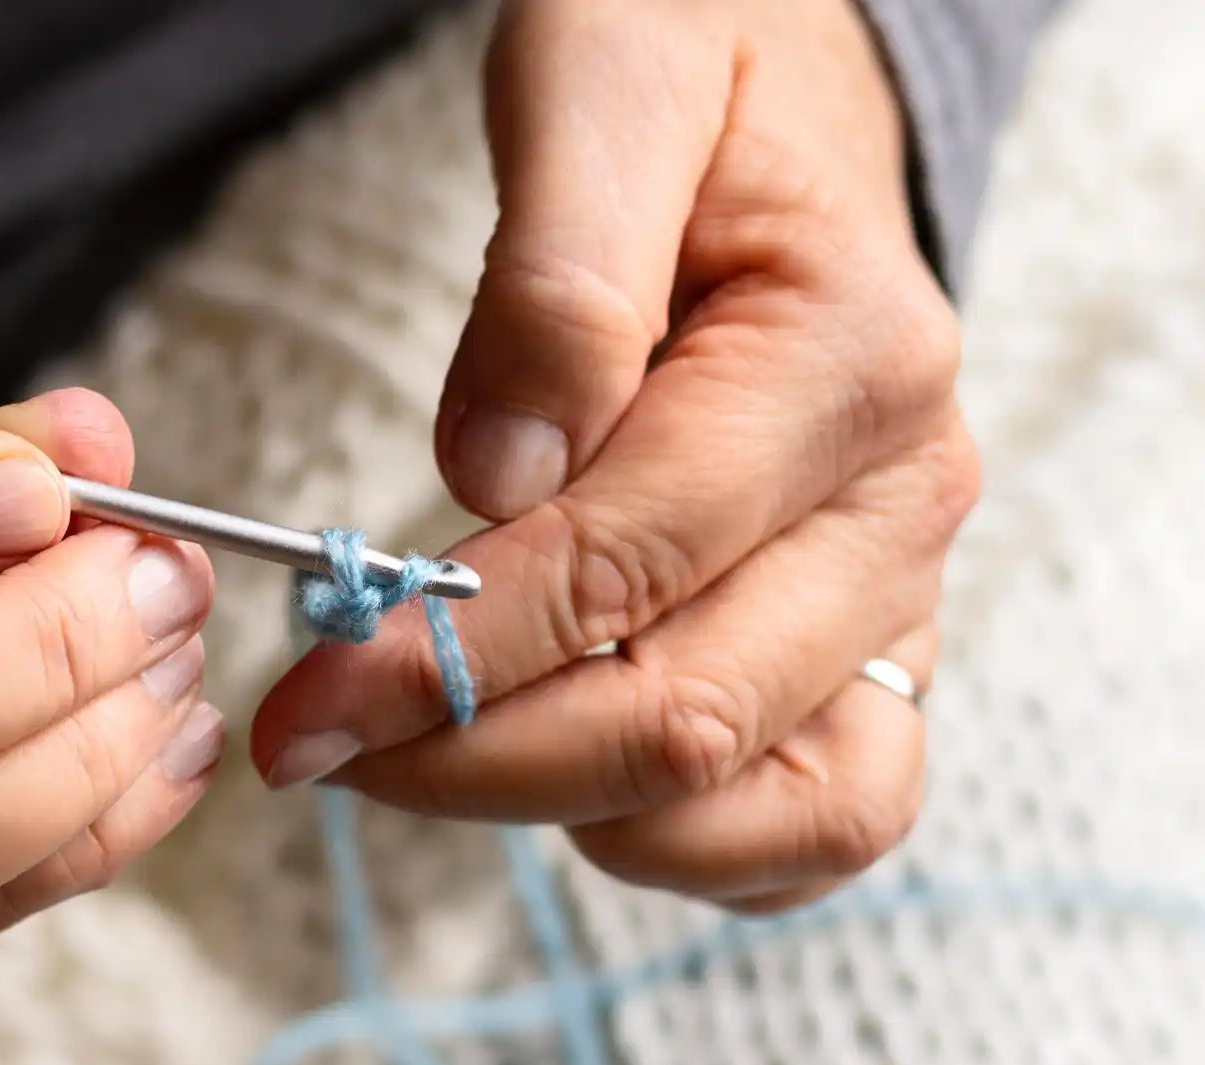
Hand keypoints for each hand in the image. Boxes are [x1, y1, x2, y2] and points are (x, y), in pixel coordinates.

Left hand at [252, 0, 977, 910]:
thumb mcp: (603, 87)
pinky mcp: (873, 655)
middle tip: (319, 746)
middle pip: (691, 721)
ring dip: (576, 816)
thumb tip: (494, 481)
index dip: (447, 655)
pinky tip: (561, 783)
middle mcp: (900, 505)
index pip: (629, 566)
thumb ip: (557, 281)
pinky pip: (817, 822)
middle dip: (476, 760)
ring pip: (775, 813)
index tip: (303, 696)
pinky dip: (688, 846)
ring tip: (430, 754)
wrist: (787, 110)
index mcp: (851, 363)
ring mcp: (901, 597)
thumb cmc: (692, 77)